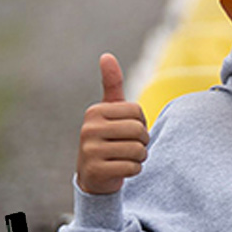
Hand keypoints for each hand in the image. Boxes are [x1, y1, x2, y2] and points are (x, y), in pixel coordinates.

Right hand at [76, 54, 148, 194]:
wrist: (93, 176)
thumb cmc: (108, 138)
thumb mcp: (109, 111)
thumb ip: (111, 85)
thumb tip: (106, 55)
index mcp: (95, 111)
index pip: (137, 112)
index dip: (141, 123)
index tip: (127, 130)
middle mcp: (88, 129)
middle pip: (139, 130)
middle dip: (142, 141)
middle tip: (129, 146)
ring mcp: (90, 150)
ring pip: (138, 150)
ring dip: (139, 157)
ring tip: (124, 157)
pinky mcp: (95, 170)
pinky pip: (133, 167)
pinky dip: (134, 170)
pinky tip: (121, 169)